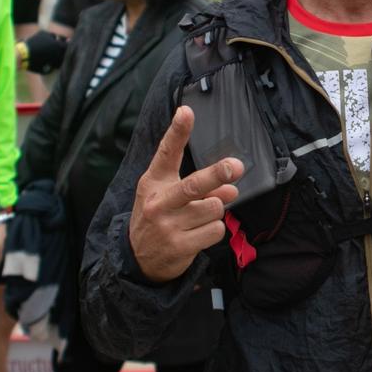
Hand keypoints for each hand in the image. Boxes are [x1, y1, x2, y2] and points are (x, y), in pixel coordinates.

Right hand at [128, 105, 241, 283]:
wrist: (137, 260)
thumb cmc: (159, 218)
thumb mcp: (170, 197)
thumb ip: (201, 188)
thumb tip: (232, 188)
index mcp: (154, 182)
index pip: (166, 153)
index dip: (178, 131)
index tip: (186, 111)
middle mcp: (158, 203)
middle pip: (194, 184)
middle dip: (216, 174)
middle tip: (234, 167)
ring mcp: (168, 226)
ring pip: (214, 208)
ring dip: (215, 212)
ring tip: (197, 219)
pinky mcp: (179, 247)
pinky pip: (215, 230)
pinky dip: (213, 231)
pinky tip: (197, 235)